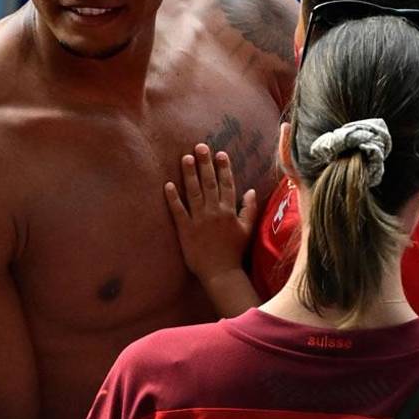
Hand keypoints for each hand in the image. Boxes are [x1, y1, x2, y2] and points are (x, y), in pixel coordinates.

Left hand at [164, 143, 256, 286]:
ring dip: (189, 174)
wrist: (221, 273)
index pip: (227, 184)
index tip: (220, 153)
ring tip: (186, 158)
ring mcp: (199, 220)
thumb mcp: (247, 229)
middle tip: (200, 146)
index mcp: (229, 211)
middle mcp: (214, 212)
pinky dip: (173, 198)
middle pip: (209, 183)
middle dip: (205, 163)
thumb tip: (251, 190)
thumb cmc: (234, 252)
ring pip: (194, 192)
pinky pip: (178, 211)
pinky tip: (168, 184)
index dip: (223, 168)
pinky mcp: (185, 230)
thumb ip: (249, 209)